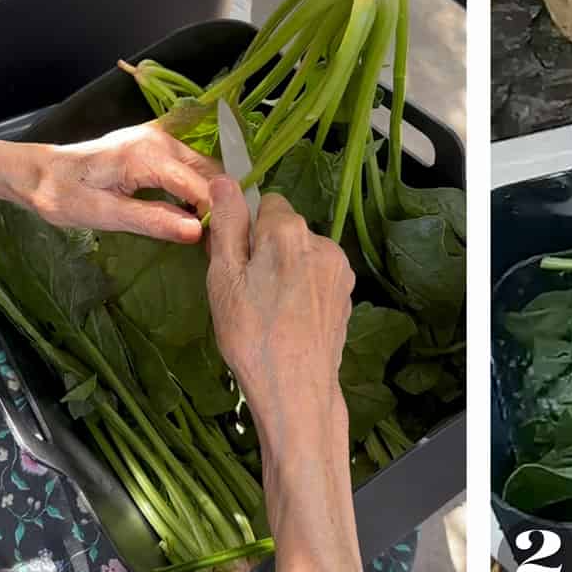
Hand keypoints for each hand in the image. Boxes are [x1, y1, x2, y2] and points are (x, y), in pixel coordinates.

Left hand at [21, 123, 220, 242]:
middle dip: (218, 206)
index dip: (216, 217)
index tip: (219, 247)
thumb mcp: (106, 215)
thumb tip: (197, 232)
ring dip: (210, 198)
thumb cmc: (64, 195)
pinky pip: (189, 167)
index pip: (202, 187)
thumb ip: (153, 221)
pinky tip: (192, 214)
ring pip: (204, 170)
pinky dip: (197, 190)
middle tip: (217, 243)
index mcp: (148, 155)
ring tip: (207, 233)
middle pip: (210, 174)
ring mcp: (158, 139)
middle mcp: (159, 140)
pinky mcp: (154, 146)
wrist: (38, 173)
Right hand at [205, 179, 354, 454]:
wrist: (297, 391)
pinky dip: (303, 292)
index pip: (266, 203)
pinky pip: (318, 280)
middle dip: (267, 250)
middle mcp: (323, 243)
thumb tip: (225, 180)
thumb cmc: (252, 337)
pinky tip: (291, 322)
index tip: (236, 260)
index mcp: (290, 231)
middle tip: (248, 292)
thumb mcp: (224, 278)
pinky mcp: (347, 298)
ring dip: (287, 272)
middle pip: (287, 231)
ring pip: (304, 256)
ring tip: (270, 312)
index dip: (247, 229)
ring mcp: (339, 272)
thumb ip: (227, 224)